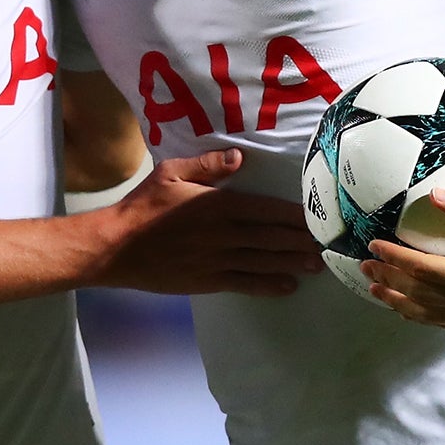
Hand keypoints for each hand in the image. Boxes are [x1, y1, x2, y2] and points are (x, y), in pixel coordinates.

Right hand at [97, 149, 322, 296]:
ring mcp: (217, 260)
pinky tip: (288, 286)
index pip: (267, 209)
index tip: (317, 217)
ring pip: (264, 261)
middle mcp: (224, 234)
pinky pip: (245, 283)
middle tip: (328, 244)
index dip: (295, 215)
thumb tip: (239, 157)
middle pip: (273, 237)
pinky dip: (268, 286)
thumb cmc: (142, 206)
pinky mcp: (208, 281)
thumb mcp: (169, 172)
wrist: (116, 247)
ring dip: (292, 263)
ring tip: (317, 265)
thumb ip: (206, 165)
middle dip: (302, 241)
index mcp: (218, 205)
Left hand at [360, 189, 444, 330]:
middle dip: (388, 279)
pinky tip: (403, 305)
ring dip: (396, 300)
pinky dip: (418, 313)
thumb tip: (433, 194)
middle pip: (417, 294)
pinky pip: (441, 321)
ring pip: (425, 314)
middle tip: (366, 265)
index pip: (422, 269)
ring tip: (374, 287)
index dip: (394, 257)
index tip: (375, 245)